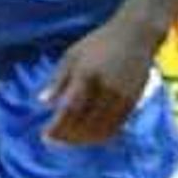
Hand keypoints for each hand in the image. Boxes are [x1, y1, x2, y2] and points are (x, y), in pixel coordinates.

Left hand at [42, 15, 159, 144]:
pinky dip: (100, 136)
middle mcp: (105, 89)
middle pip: (85, 123)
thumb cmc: (98, 43)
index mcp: (86, 75)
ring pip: (101, 129)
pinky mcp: (133, 103)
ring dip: (83, 140)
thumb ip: (58, 80)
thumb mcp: (72, 55)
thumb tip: (42, 102)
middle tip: (54, 141)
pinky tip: (89, 136)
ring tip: (68, 141)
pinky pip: (116, 127)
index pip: (70, 110)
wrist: (135, 36)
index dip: (57, 127)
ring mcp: (121, 98)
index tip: (45, 136)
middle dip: (67, 137)